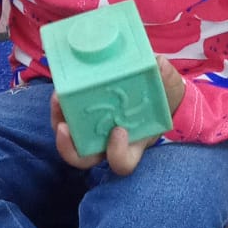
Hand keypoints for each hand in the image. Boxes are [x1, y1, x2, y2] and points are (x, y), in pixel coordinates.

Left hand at [51, 55, 185, 175]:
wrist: (156, 89)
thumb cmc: (163, 95)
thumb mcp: (169, 87)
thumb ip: (166, 78)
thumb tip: (159, 64)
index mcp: (132, 144)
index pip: (122, 163)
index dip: (117, 153)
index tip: (119, 130)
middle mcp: (108, 144)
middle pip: (83, 159)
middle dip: (70, 149)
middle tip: (65, 128)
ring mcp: (94, 131)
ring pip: (69, 140)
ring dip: (59, 123)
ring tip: (58, 99)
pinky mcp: (83, 114)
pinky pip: (66, 118)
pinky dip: (60, 107)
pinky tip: (60, 89)